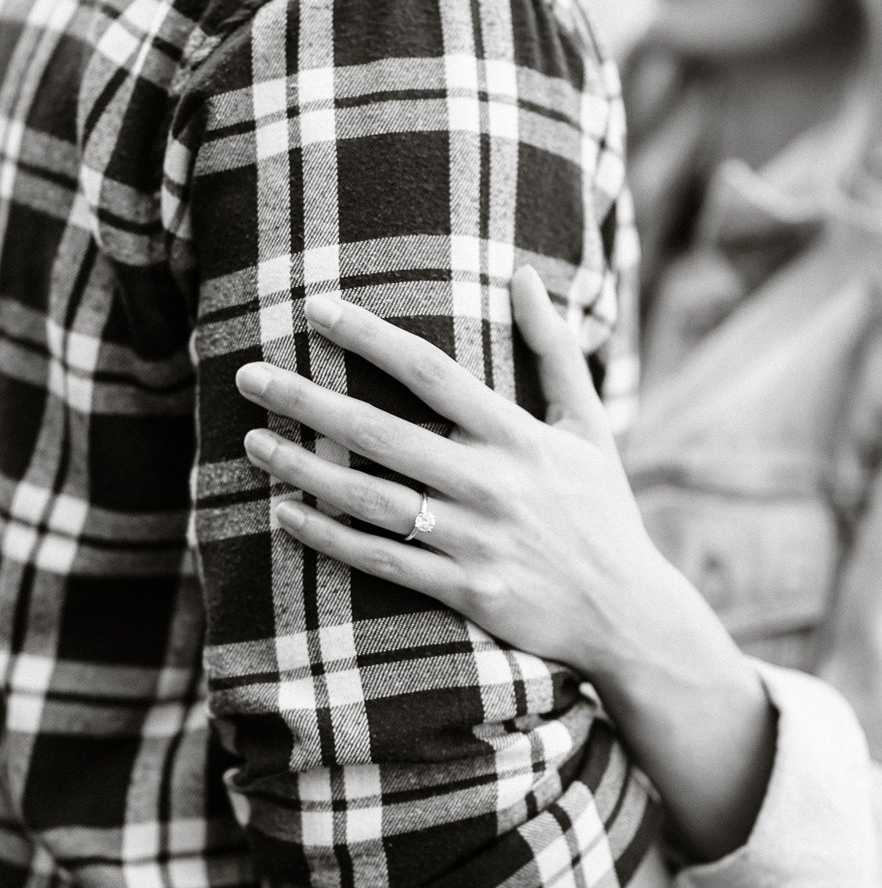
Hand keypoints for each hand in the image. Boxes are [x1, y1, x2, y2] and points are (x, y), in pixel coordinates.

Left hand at [236, 266, 775, 860]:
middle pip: (381, 433)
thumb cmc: (602, 510)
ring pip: (370, 500)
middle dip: (308, 401)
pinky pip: (382, 561)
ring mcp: (474, 541)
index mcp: (517, 437)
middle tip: (249, 377)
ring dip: (304, 470)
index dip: (369, 338)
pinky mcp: (464, 590)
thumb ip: (553, 350)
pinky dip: (330, 538)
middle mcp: (490, 484)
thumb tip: (526, 275)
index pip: (430, 373)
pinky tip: (286, 514)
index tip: (315, 310)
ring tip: (252, 444)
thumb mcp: (588, 425)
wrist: (626, 612)